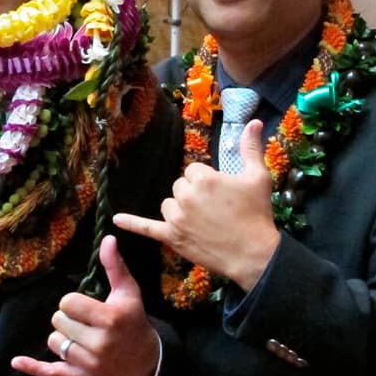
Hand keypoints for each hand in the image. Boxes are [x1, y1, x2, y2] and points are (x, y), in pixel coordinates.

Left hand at [11, 235, 158, 375]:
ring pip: (54, 342)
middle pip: (58, 321)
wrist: (144, 360)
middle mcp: (99, 343)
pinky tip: (16, 361)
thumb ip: (114, 266)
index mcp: (110, 319)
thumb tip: (107, 238)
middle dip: (68, 319)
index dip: (73, 302)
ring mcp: (89, 364)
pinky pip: (51, 372)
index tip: (86, 306)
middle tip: (86, 322)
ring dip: (63, 337)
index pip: (68, 303)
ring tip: (82, 337)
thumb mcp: (128, 292)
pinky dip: (33, 367)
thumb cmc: (133, 320)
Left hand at [114, 119, 279, 291]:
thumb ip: (251, 147)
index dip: (207, 181)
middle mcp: (185, 195)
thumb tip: (255, 122)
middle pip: (180, 186)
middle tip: (216, 209)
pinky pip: (147, 227)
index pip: (193, 171)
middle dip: (194, 195)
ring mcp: (176, 218)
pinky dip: (132, 223)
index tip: (221, 194)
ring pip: (169, 204)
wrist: (254, 254)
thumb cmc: (257, 213)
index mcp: (203, 178)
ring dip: (180, 209)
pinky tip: (116, 220)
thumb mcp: (258, 177)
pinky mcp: (172, 237)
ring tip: (203, 221)